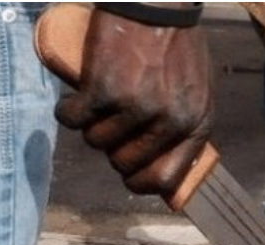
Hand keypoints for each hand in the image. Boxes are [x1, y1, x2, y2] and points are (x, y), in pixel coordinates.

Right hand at [55, 7, 212, 195]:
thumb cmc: (177, 42)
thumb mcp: (198, 89)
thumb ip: (187, 125)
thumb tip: (168, 170)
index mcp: (196, 123)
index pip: (165, 179)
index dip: (140, 182)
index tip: (127, 174)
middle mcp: (168, 121)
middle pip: (124, 163)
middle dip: (112, 148)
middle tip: (111, 123)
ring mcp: (136, 106)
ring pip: (96, 141)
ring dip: (91, 125)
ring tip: (99, 101)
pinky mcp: (104, 89)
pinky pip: (72, 119)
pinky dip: (67, 111)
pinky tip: (73, 100)